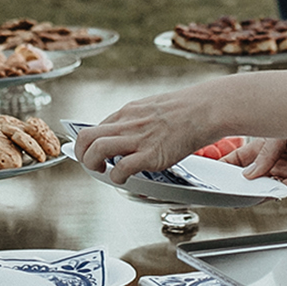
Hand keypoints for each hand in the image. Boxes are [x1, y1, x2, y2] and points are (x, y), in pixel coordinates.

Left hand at [72, 83, 228, 184]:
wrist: (204, 109)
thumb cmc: (185, 110)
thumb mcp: (152, 107)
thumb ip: (136, 120)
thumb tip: (127, 131)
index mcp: (127, 113)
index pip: (94, 128)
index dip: (88, 144)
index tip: (91, 154)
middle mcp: (127, 124)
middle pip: (86, 137)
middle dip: (82, 154)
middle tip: (92, 164)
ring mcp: (137, 139)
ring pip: (97, 149)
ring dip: (93, 164)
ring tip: (102, 171)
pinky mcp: (150, 155)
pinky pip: (122, 168)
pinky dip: (116, 177)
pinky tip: (122, 179)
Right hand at [228, 137, 286, 193]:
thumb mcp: (278, 134)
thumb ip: (264, 155)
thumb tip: (249, 174)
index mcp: (262, 147)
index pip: (238, 161)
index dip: (225, 168)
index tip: (213, 175)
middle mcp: (273, 161)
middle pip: (250, 177)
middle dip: (238, 184)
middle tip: (226, 189)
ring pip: (266, 187)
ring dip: (256, 191)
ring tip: (245, 193)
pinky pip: (286, 190)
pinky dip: (276, 193)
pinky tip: (268, 192)